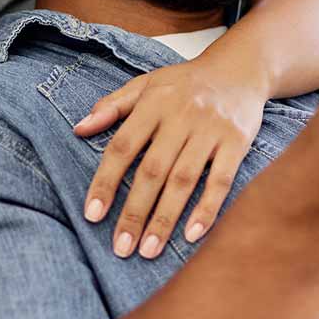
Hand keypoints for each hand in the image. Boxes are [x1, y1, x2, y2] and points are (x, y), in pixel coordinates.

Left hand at [74, 59, 265, 258]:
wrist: (240, 68)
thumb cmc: (186, 82)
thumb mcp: (146, 84)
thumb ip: (112, 106)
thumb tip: (78, 128)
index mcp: (153, 102)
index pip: (122, 147)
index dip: (106, 182)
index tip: (93, 215)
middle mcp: (181, 116)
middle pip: (153, 170)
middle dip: (134, 211)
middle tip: (121, 248)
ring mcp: (210, 130)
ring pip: (184, 180)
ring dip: (165, 218)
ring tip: (148, 250)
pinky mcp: (237, 142)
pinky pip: (221, 180)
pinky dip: (207, 209)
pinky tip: (192, 235)